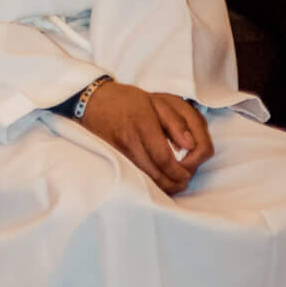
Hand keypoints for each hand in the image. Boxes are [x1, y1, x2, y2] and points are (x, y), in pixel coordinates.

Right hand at [77, 81, 213, 195]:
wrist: (94, 101)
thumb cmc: (128, 100)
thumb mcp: (158, 102)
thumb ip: (177, 123)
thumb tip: (191, 145)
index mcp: (143, 125)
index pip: (163, 158)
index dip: (178, 171)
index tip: (187, 174)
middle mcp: (129, 141)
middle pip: (155, 174)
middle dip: (173, 183)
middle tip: (184, 181)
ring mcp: (119, 152)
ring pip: (145, 179)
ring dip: (162, 186)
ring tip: (174, 182)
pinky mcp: (114, 158)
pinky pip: (135, 175)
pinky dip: (149, 182)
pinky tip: (158, 178)